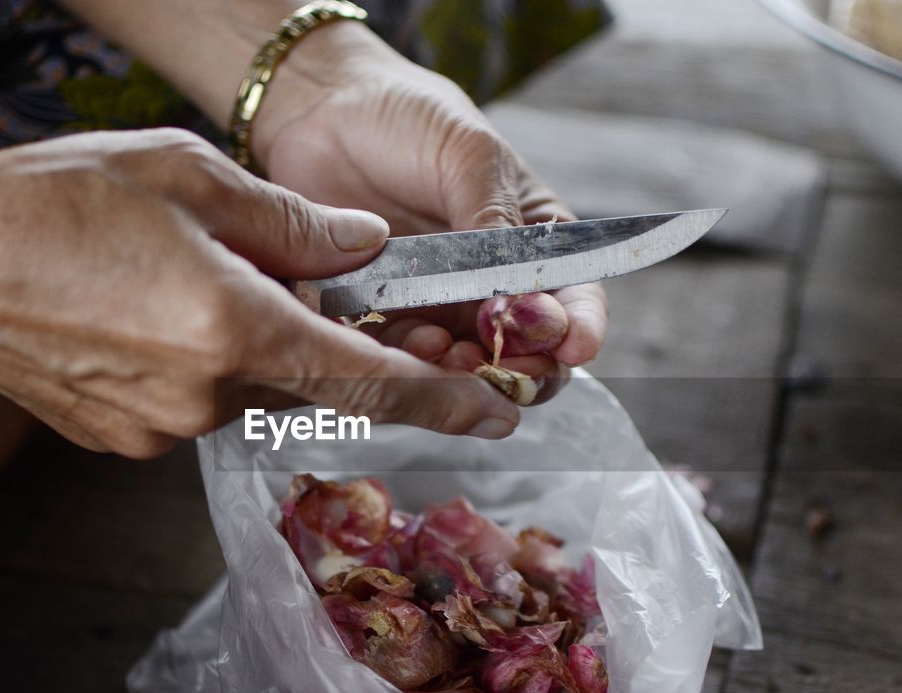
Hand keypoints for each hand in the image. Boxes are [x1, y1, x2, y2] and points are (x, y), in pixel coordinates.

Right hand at [0, 129, 520, 456]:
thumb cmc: (51, 203)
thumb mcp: (189, 178)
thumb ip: (295, 224)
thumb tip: (366, 248)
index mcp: (237, 330)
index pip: (369, 381)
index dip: (442, 402)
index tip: (497, 419)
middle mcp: (208, 398)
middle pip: (301, 372)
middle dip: (303, 327)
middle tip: (253, 266)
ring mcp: (162, 430)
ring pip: (244, 385)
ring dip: (241, 338)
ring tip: (172, 277)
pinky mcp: (124, 441)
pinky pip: (192, 401)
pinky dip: (194, 360)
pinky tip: (141, 313)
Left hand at [251, 23, 608, 395]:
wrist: (322, 109)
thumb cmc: (409, 118)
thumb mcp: (470, 156)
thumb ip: (496, 226)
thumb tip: (521, 297)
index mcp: (530, 243)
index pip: (572, 297)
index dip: (580, 329)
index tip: (575, 347)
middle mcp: (488, 285)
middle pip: (525, 351)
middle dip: (523, 368)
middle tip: (506, 368)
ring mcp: (435, 305)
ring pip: (464, 367)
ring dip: (463, 375)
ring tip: (448, 355)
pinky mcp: (381, 317)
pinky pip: (400, 358)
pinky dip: (407, 366)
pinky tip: (404, 350)